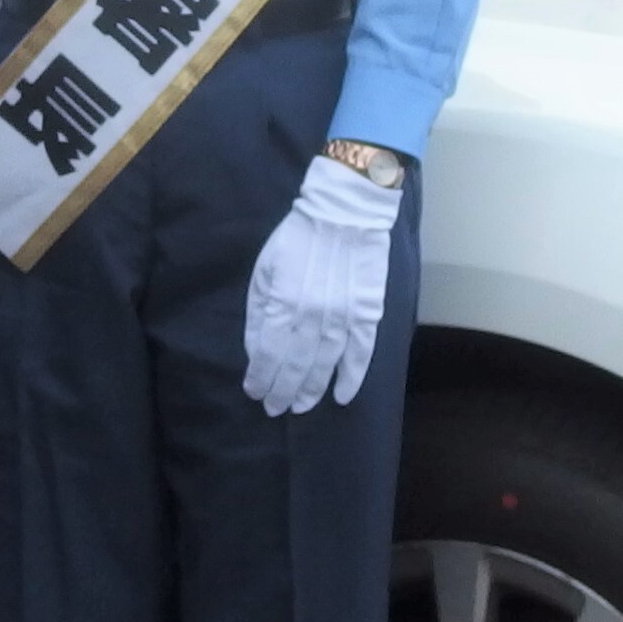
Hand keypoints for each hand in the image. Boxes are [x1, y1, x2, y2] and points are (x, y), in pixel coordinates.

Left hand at [240, 154, 400, 415]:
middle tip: (274, 409)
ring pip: (325, 365)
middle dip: (282, 391)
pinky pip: (360, 353)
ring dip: (312, 390)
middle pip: (295, 366)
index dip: (260, 377)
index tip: (254, 392)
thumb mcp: (264, 270)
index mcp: (283, 304)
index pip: (268, 354)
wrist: (344, 213)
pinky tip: (342, 395)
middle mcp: (312, 316)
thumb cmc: (296, 239)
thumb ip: (260, 312)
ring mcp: (343, 317)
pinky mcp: (367, 313)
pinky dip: (352, 377)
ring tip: (300, 407)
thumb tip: (256, 350)